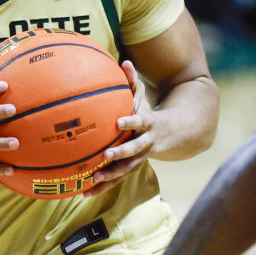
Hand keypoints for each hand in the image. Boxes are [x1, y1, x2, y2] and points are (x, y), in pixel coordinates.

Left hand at [85, 61, 154, 196]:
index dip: (131, 122)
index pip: (140, 122)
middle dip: (121, 154)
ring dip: (111, 175)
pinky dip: (102, 187)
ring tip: (94, 180)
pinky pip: (116, 179)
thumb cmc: (147, 112)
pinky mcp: (131, 168)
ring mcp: (139, 159)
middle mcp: (145, 143)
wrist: (171, 135)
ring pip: (126, 169)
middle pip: (134, 151)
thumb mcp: (142, 96)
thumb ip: (132, 80)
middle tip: (106, 155)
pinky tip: (84, 193)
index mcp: (147, 124)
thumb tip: (125, 61)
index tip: (118, 122)